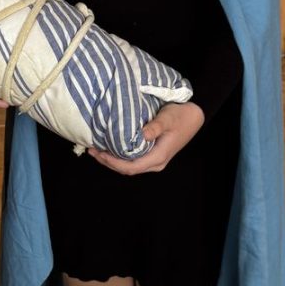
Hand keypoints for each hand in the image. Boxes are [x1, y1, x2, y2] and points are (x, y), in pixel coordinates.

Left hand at [87, 102, 204, 174]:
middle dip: (107, 162)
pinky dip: (118, 155)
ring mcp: (154, 160)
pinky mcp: (152, 154)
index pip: (131, 167)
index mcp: (158, 157)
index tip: (99, 152)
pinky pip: (132, 160)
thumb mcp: (167, 119)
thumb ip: (155, 127)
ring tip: (95, 149)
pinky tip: (109, 147)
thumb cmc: (180, 116)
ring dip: (111, 159)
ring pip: (128, 166)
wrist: (193, 117)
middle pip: (127, 169)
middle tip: (90, 150)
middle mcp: (155, 163)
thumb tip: (141, 135)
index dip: (113, 162)